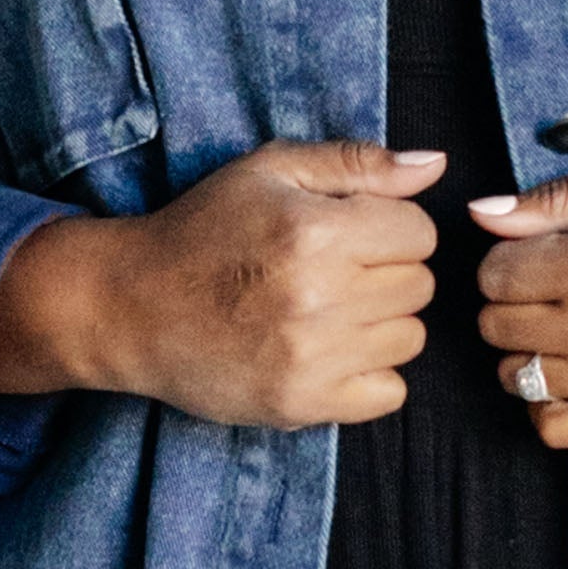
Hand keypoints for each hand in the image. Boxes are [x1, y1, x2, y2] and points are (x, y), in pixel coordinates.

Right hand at [0, 142, 442, 429]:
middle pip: (419, 286)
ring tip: (330, 312)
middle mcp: (320, 296)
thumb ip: (357, 164)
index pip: (419, 232)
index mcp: (316, 231)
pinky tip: (330, 353)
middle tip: (335, 273)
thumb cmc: (203, 231)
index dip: (389, 227)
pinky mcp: (304, 404)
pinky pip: (391, 393)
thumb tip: (435, 165)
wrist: (132, 308)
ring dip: (381, 324)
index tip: (350, 233)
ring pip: (410, 338)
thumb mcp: (269, 172)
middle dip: (386, 273)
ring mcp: (314, 357)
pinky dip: (370, 376)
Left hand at [468, 156, 567, 449]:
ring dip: (527, 353)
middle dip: (512, 304)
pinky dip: (546, 407)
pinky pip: (551, 428)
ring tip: (565, 332)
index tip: (536, 257)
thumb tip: (484, 215)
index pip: (494, 273)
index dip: (507, 260)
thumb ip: (562, 196)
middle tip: (550, 292)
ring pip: (516, 377)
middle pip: (496, 326)